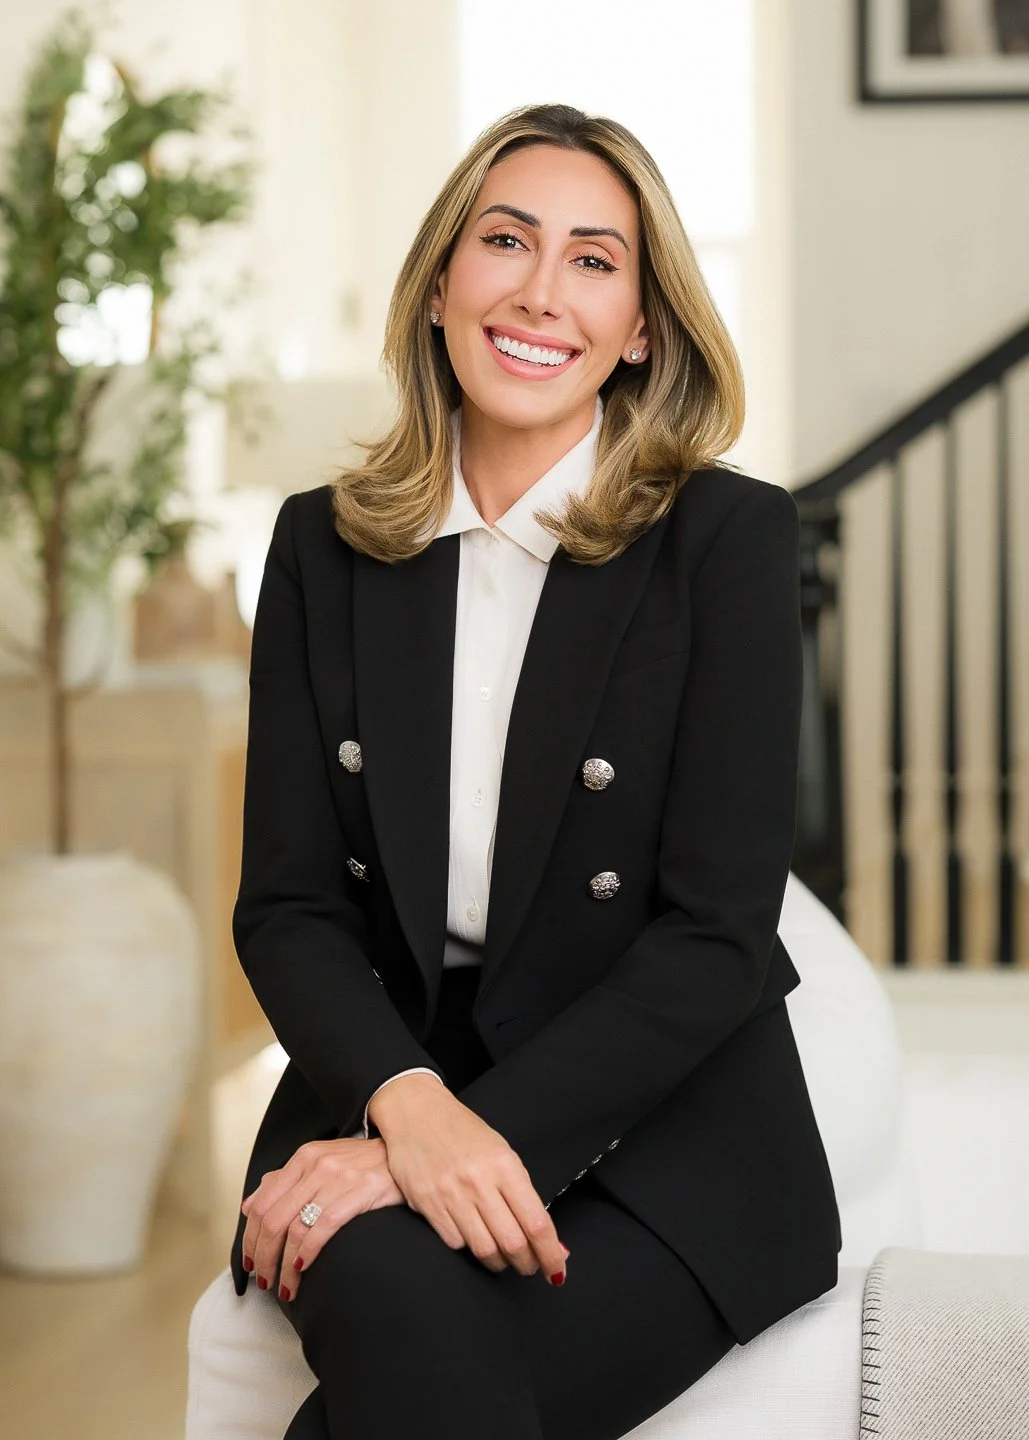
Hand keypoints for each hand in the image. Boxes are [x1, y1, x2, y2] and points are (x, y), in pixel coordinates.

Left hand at [240, 1136, 403, 1300]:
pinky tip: (304, 1268)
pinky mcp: (362, 1190)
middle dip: (264, 1258)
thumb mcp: (319, 1163)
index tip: (250, 1264)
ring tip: (285, 1286)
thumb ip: (284, 1182)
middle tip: (265, 1281)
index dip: (250, 1239)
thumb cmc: (360, 1164)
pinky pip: (324, 1227)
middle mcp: (316, 1165)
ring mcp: (339, 1177)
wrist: (403, 1153)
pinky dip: (308, 1252)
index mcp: (302, 1158)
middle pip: (274, 1219)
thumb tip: (249, 1207)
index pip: (262, 1203)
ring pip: (295, 1228)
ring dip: (284, 1265)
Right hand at [368, 1073, 568, 1285]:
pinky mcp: (427, 1204)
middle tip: (530, 1266)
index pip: (536, 1222)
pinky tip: (474, 1238)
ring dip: (499, 1262)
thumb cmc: (464, 1132)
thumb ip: (523, 1193)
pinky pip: (455, 1243)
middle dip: (527, 1264)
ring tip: (504, 1259)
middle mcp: (479, 1181)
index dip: (550, 1253)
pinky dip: (469, 1248)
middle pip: (512, 1243)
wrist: (416, 1113)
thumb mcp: (501, 1152)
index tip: (557, 1269)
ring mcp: (451, 1194)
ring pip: (484, 1249)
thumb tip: (548, 1237)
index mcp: (504, 1165)